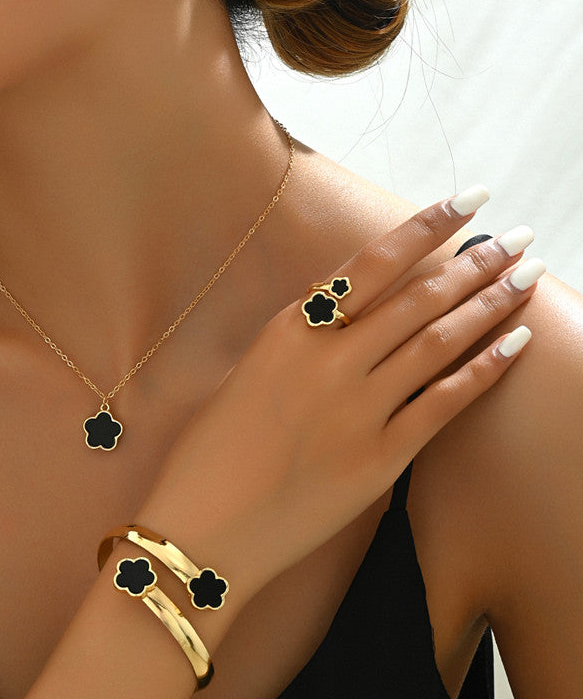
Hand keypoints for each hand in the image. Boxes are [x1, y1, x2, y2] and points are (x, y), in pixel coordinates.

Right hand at [135, 191, 539, 602]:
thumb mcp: (247, 373)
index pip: (371, 265)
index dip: (425, 228)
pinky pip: (443, 405)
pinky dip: (484, 372)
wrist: (202, 528)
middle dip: (475, 263)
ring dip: (489, 305)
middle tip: (516, 237)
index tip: (465, 201)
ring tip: (528, 277)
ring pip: (438, 343)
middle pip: (418, 299)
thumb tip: (346, 322)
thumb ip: (299, 343)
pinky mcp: (379, 459)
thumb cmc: (211, 450)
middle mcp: (327, 361)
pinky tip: (516, 345)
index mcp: (288, 332)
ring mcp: (357, 410)